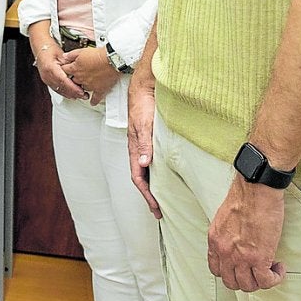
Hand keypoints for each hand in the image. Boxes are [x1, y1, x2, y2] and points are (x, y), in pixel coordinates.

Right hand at [31, 41, 84, 100]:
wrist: (40, 47)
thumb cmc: (49, 49)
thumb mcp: (61, 55)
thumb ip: (69, 64)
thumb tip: (79, 71)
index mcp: (50, 68)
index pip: (63, 81)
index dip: (72, 87)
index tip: (81, 91)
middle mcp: (47, 75)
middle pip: (61, 87)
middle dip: (73, 93)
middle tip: (84, 96)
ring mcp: (46, 79)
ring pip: (59, 90)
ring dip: (70, 94)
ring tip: (80, 96)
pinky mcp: (47, 81)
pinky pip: (57, 89)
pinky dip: (65, 92)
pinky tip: (71, 95)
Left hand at [57, 47, 119, 104]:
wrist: (112, 60)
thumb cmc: (99, 55)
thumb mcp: (82, 51)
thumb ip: (71, 55)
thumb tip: (64, 57)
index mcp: (75, 69)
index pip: (65, 71)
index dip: (65, 69)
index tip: (67, 69)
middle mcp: (81, 78)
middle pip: (73, 81)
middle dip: (74, 79)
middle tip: (77, 76)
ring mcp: (90, 85)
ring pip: (82, 89)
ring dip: (83, 87)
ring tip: (85, 85)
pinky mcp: (100, 90)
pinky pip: (95, 98)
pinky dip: (94, 101)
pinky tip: (92, 102)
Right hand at [126, 76, 160, 217]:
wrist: (146, 88)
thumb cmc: (143, 104)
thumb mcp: (144, 124)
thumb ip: (145, 143)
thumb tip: (144, 164)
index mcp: (134, 148)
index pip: (138, 177)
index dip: (146, 194)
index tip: (155, 208)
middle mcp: (139, 150)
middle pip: (141, 178)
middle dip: (149, 196)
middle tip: (159, 212)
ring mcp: (145, 146)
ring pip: (147, 172)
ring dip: (153, 187)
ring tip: (162, 200)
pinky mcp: (152, 141)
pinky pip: (153, 163)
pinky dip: (158, 175)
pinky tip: (166, 177)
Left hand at [207, 178, 286, 290]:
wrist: (255, 190)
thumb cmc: (244, 198)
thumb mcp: (224, 219)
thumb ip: (226, 235)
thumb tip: (237, 243)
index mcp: (215, 241)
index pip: (216, 269)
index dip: (231, 272)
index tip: (242, 267)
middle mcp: (224, 252)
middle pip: (231, 282)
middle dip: (246, 280)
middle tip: (258, 270)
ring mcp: (240, 257)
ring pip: (248, 285)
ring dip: (261, 280)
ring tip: (271, 268)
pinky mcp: (259, 258)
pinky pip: (266, 281)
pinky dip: (275, 278)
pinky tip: (279, 267)